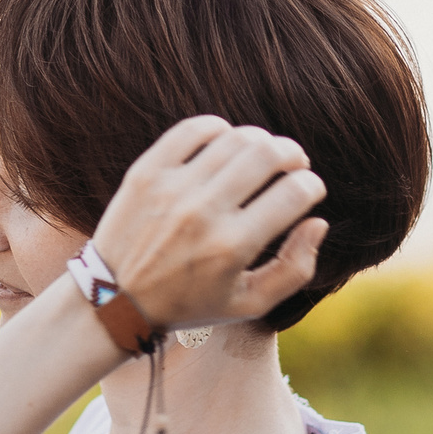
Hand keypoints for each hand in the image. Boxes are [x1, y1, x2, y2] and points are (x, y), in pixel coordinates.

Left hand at [90, 118, 328, 329]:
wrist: (114, 298)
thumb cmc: (189, 304)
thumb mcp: (250, 304)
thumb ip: (295, 268)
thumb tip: (318, 222)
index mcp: (232, 247)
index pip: (295, 193)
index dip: (312, 186)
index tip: (309, 190)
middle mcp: (203, 213)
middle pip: (268, 155)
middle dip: (293, 155)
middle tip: (294, 164)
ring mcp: (172, 188)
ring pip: (235, 138)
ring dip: (261, 140)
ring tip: (263, 155)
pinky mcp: (147, 172)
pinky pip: (193, 130)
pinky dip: (218, 129)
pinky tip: (226, 143)